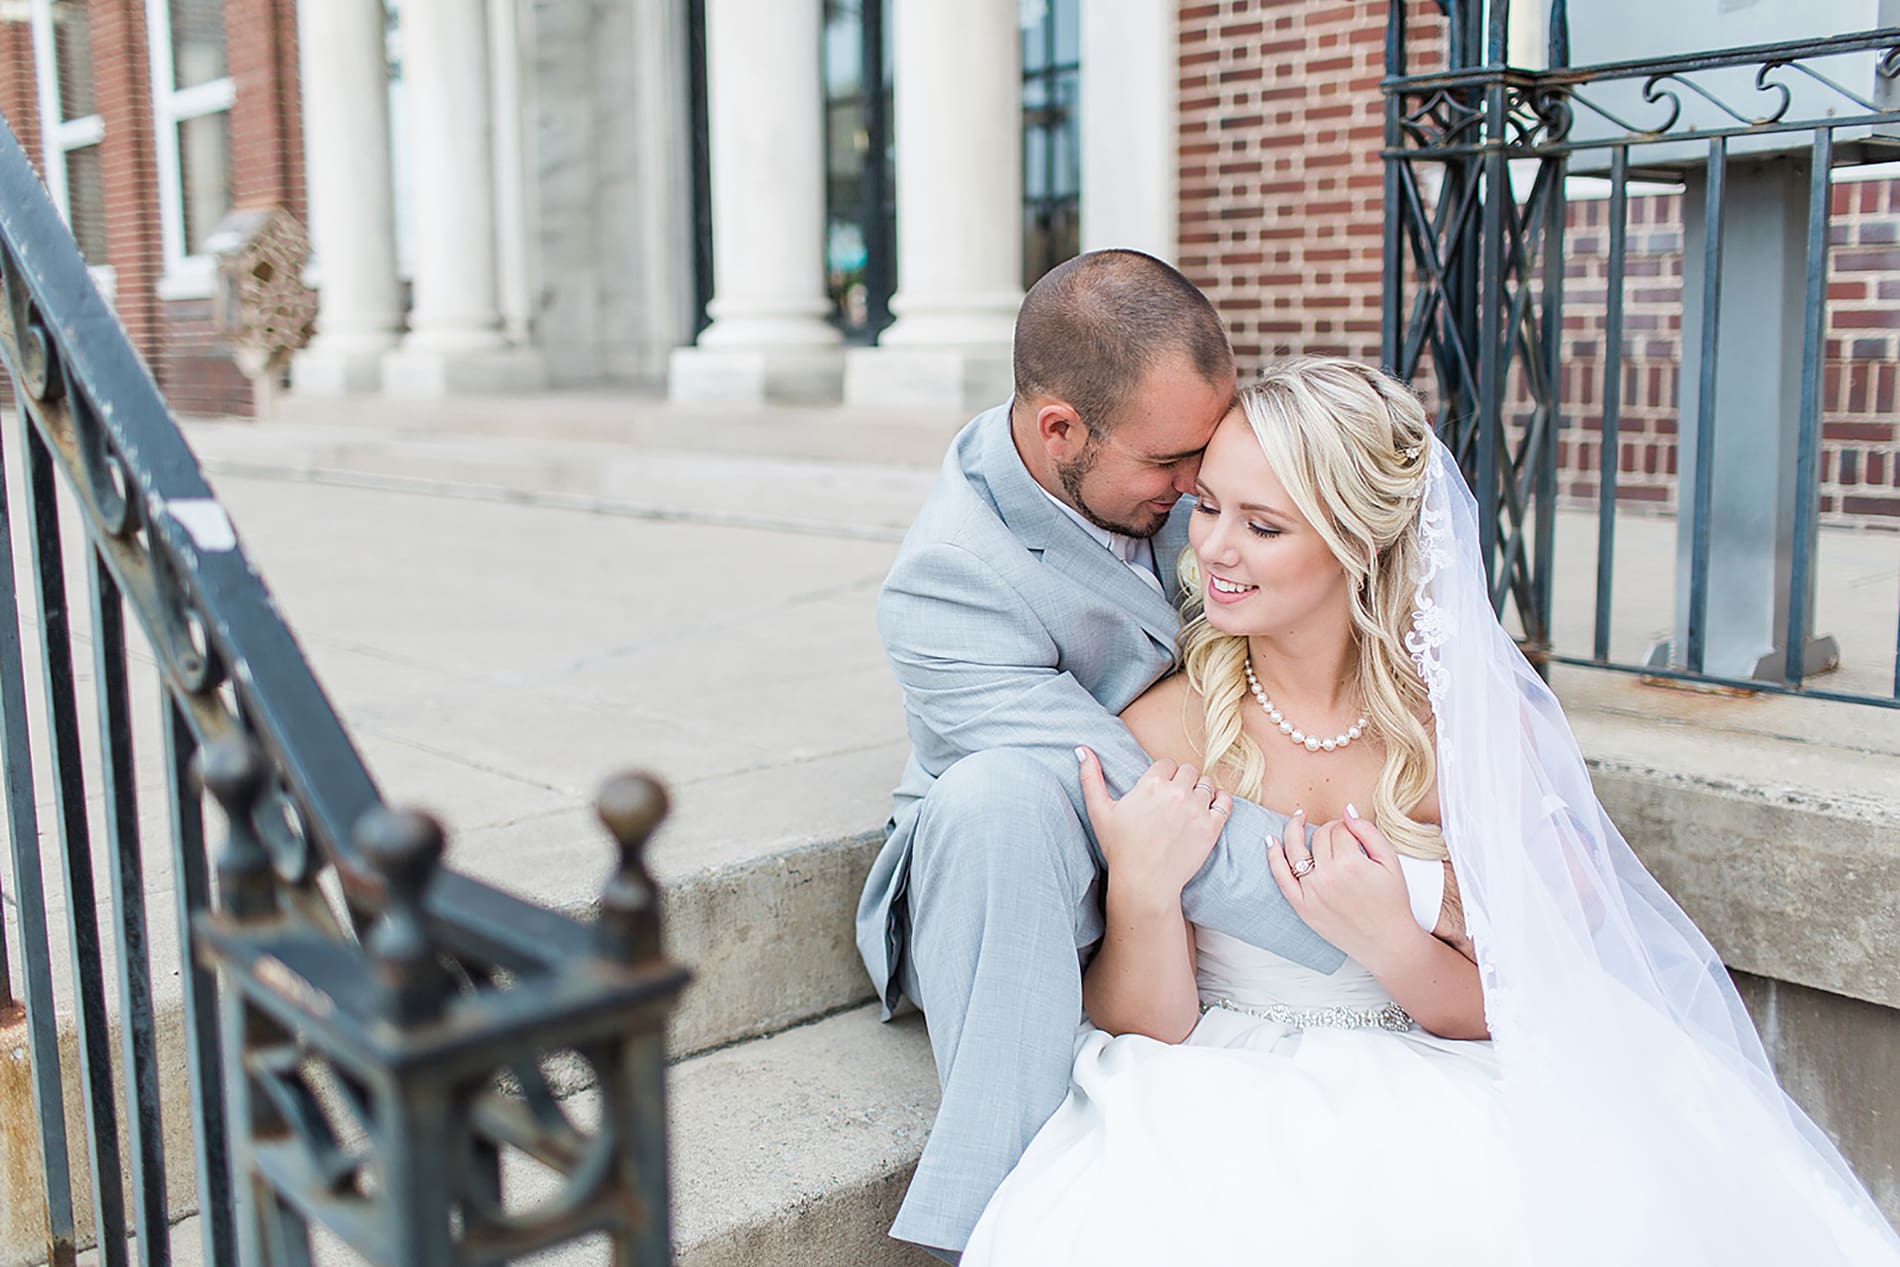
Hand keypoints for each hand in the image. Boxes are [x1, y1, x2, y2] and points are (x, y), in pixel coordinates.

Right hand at [1077, 748, 1231, 913]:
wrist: (1144, 883)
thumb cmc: (1119, 849)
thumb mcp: (1099, 811)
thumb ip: (1090, 777)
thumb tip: (1081, 749)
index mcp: (1151, 784)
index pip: (1167, 763)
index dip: (1164, 775)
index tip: (1160, 789)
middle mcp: (1176, 791)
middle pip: (1189, 770)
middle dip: (1183, 780)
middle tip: (1175, 799)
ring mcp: (1196, 808)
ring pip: (1207, 783)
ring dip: (1201, 790)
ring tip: (1191, 806)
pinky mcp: (1212, 826)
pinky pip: (1225, 801)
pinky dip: (1221, 801)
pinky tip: (1212, 807)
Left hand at [1267, 805, 1423, 970]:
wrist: (1386, 941)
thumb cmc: (1391, 901)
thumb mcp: (1390, 862)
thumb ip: (1368, 832)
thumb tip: (1346, 810)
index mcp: (1352, 863)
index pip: (1339, 829)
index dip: (1345, 826)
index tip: (1351, 831)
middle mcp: (1328, 876)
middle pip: (1319, 837)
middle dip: (1328, 829)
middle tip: (1337, 834)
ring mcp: (1311, 892)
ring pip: (1296, 850)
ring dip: (1293, 830)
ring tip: (1296, 818)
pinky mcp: (1302, 906)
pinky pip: (1281, 876)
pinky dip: (1273, 857)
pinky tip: (1270, 841)